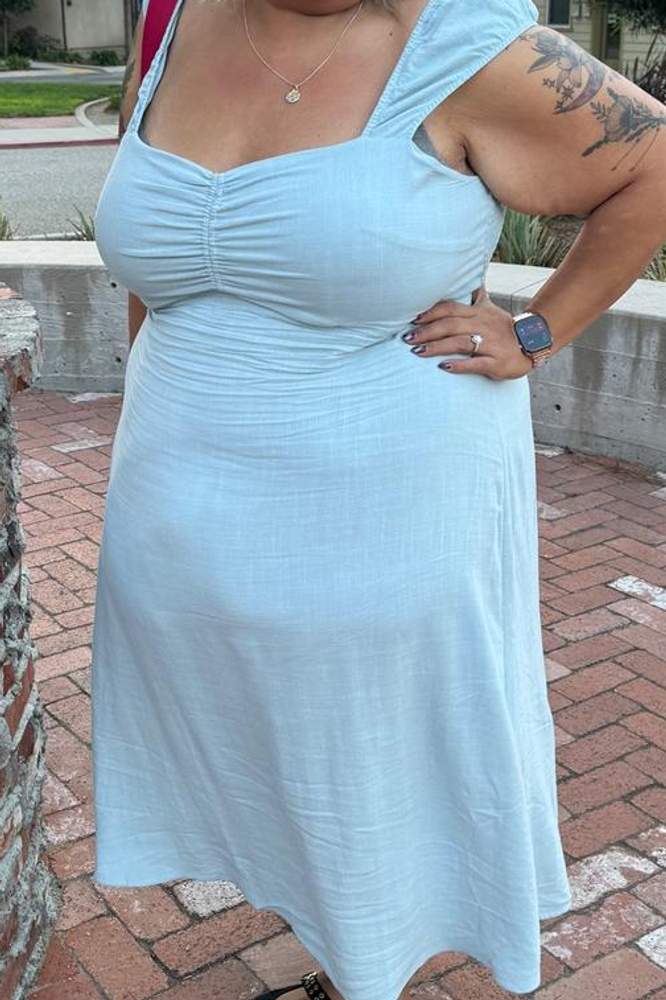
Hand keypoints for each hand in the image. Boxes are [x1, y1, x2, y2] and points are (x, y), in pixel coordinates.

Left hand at [402, 285, 533, 379]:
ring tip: (418, 352)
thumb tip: (471, 282)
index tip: (412, 319)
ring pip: (460, 343)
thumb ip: (477, 298)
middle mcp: (483, 326)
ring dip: (437, 347)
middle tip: (407, 338)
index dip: (431, 313)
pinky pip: (476, 363)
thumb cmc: (505, 329)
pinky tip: (444, 366)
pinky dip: (460, 365)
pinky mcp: (496, 362)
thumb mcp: (491, 310)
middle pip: (451, 325)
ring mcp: (490, 344)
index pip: (451, 309)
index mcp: (478, 313)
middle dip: (427, 331)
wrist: (534, 344)